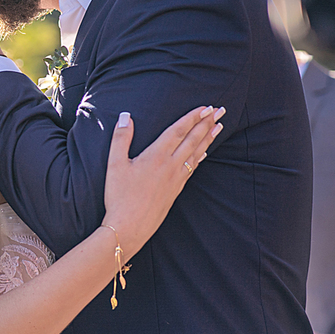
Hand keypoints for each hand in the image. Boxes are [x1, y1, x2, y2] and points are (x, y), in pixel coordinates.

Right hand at [102, 106, 224, 255]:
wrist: (130, 226)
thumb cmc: (119, 196)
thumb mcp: (114, 164)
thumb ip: (121, 138)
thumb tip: (126, 116)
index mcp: (156, 156)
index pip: (178, 131)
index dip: (192, 117)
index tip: (206, 107)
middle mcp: (170, 165)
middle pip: (193, 139)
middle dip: (207, 123)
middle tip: (220, 110)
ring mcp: (176, 178)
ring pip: (196, 152)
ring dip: (209, 137)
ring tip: (219, 126)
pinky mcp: (176, 189)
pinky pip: (193, 167)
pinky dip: (201, 156)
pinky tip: (205, 151)